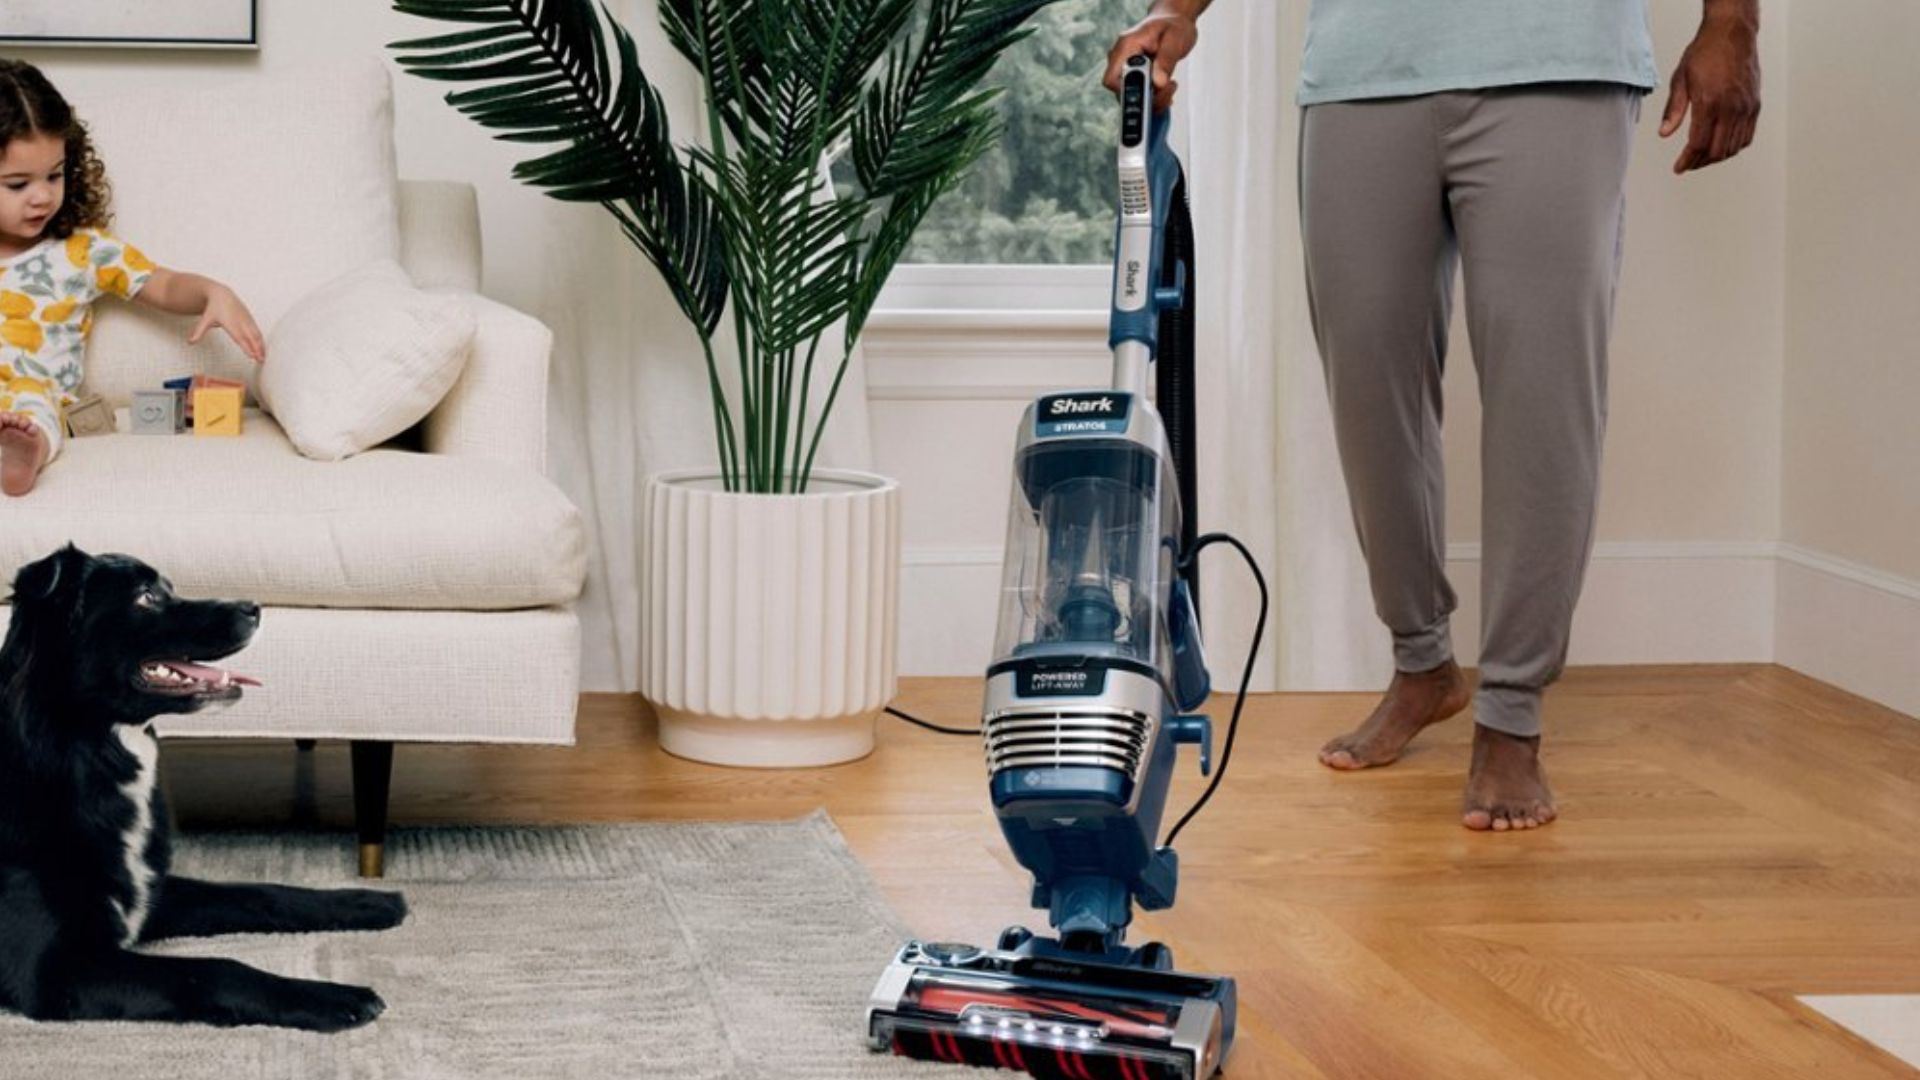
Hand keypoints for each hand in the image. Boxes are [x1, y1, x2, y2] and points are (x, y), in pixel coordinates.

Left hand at [190, 284, 265, 362]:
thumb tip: (190, 342)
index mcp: (230, 323)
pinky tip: (262, 348)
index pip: (240, 338)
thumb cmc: (214, 308)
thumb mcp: (205, 320)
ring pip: (257, 335)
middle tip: (260, 360)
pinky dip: (261, 341)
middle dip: (257, 349)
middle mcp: (240, 322)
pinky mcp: (250, 319)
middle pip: (251, 338)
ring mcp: (247, 320)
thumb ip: (199, 332)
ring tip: (263, 357)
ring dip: (261, 347)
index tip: (252, 356)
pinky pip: (258, 332)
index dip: (247, 347)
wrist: (222, 294)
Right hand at [1104, 8, 1200, 110]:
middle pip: (1123, 93)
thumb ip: (1166, 60)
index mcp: (1126, 47)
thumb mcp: (1174, 39)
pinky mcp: (1136, 79)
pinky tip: (1167, 89)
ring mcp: (1127, 71)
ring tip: (1171, 84)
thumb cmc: (1172, 26)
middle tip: (1169, 86)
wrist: (1174, 22)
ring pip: (1133, 99)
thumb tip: (1158, 82)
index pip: (1112, 79)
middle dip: (1147, 97)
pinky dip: (1156, 98)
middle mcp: (1122, 60)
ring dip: (1155, 99)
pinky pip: (1141, 97)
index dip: (1128, 91)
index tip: (1151, 90)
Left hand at [1659, 12, 1761, 173]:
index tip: (1679, 168)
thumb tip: (1664, 133)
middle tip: (1688, 164)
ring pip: (1732, 147)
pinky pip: (1746, 136)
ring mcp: (1746, 107)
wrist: (1731, 34)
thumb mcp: (1680, 79)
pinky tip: (1721, 146)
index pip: (1698, 144)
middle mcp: (1731, 108)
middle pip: (1716, 151)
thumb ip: (1673, 110)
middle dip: (1700, 162)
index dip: (1687, 160)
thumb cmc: (1704, 53)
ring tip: (1702, 157)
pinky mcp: (1755, 105)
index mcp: (1709, 103)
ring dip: (1716, 157)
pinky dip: (1734, 147)